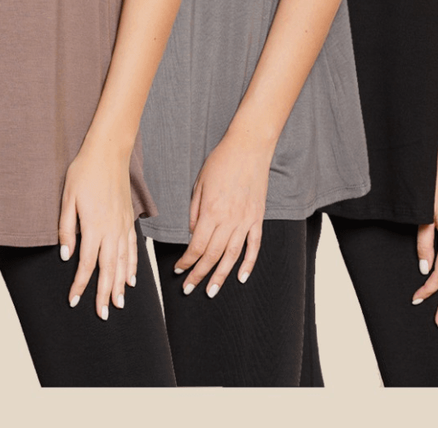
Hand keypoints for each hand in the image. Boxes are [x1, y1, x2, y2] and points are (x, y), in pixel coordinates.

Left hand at [57, 140, 136, 319]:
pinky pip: (133, 248)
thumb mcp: (67, 199)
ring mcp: (123, 225)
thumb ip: (67, 229)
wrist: (108, 152)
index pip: (87, 264)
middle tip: (102, 314)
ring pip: (123, 262)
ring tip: (119, 304)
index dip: (80, 284)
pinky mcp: (129, 218)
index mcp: (94, 226)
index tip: (74, 300)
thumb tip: (66, 256)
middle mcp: (111, 229)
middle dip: (105, 293)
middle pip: (109, 269)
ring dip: (120, 285)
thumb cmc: (84, 173)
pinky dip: (133, 265)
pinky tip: (132, 279)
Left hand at [174, 134, 272, 296]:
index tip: (179, 270)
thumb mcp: (199, 183)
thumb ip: (195, 212)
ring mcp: (246, 220)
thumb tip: (193, 234)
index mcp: (211, 211)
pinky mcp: (258, 217)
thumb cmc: (220, 162)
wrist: (249, 147)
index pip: (197, 246)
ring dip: (221, 276)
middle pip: (212, 255)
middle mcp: (229, 219)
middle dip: (199, 274)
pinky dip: (249, 263)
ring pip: (232, 256)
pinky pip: (254, 245)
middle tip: (189, 288)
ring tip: (212, 290)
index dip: (187, 262)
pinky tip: (241, 277)